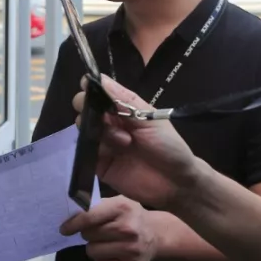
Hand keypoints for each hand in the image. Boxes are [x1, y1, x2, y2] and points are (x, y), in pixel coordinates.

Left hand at [60, 196, 158, 260]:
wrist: (156, 235)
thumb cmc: (130, 216)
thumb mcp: (117, 203)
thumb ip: (96, 206)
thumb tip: (70, 217)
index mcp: (122, 208)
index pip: (89, 217)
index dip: (73, 223)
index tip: (64, 229)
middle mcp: (128, 229)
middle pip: (88, 236)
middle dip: (89, 234)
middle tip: (100, 232)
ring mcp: (131, 250)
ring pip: (92, 252)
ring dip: (95, 248)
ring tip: (107, 243)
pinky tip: (112, 255)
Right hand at [72, 75, 200, 211]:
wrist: (176, 183)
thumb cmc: (168, 146)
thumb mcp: (150, 119)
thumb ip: (124, 100)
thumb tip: (100, 78)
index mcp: (123, 109)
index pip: (100, 92)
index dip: (91, 88)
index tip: (87, 86)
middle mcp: (110, 123)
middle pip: (86, 108)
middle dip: (89, 108)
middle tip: (106, 118)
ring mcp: (103, 143)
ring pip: (84, 129)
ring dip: (101, 132)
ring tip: (125, 142)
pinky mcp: (98, 164)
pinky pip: (84, 153)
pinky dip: (92, 150)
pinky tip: (109, 153)